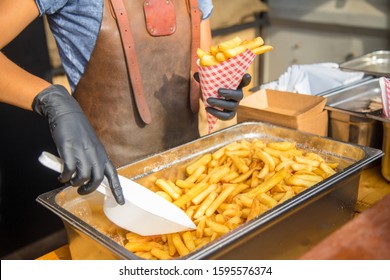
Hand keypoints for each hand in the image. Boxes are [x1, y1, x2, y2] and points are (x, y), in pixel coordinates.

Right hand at [32, 85, 123, 204]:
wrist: (68, 113)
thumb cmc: (79, 131)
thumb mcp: (91, 146)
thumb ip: (93, 159)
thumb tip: (91, 176)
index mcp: (102, 154)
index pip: (113, 174)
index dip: (117, 189)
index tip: (121, 202)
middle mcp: (94, 154)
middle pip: (97, 179)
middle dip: (89, 189)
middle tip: (81, 191)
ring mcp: (82, 152)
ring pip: (82, 177)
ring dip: (74, 183)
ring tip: (68, 181)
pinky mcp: (69, 150)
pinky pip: (68, 170)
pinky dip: (64, 177)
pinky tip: (61, 176)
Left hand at [194, 73, 251, 119]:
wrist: (209, 100)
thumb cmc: (211, 87)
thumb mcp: (208, 81)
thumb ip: (203, 78)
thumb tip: (196, 75)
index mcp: (235, 85)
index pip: (245, 81)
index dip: (246, 79)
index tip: (245, 75)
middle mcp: (237, 95)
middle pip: (239, 95)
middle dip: (229, 93)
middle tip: (218, 91)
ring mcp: (234, 105)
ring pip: (232, 106)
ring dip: (220, 103)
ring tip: (209, 100)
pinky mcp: (230, 114)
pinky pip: (227, 116)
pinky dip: (217, 113)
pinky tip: (207, 109)